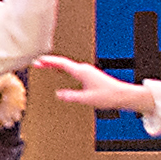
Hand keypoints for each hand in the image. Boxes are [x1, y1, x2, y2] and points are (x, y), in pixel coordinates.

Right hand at [26, 52, 145, 114]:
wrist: (123, 95)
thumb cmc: (108, 96)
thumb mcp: (87, 99)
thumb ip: (71, 96)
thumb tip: (58, 94)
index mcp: (82, 72)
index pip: (62, 64)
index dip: (49, 62)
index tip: (38, 60)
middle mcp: (84, 69)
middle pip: (63, 63)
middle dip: (49, 63)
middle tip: (37, 63)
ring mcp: (87, 72)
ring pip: (67, 66)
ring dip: (55, 66)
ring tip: (45, 66)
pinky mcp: (90, 76)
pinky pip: (72, 70)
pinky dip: (63, 70)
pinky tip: (61, 73)